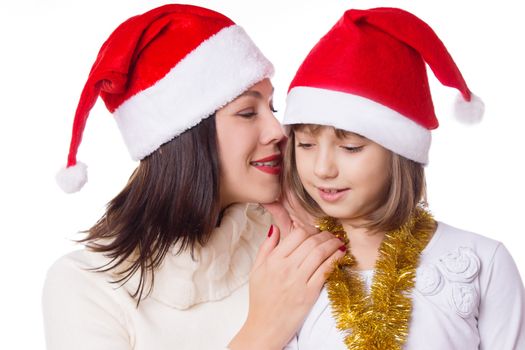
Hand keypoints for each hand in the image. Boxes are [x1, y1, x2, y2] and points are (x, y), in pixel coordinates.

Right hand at [228, 224, 344, 349]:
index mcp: (273, 260)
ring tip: (338, 242)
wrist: (264, 327)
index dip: (309, 229)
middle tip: (331, 235)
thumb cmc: (260, 299)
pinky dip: (335, 260)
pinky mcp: (309, 294)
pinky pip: (325, 271)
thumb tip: (274, 228)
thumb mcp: (256, 270)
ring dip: (333, 244)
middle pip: (311, 242)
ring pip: (320, 254)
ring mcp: (298, 281)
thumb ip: (266, 247)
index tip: (315, 232)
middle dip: (325, 235)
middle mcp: (286, 268)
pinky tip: (339, 255)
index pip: (297, 234)